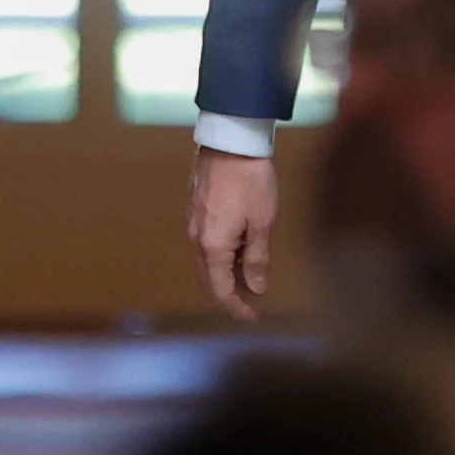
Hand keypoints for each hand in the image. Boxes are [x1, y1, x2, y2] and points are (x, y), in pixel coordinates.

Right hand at [188, 148, 279, 317]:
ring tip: (251, 269)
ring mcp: (192, 222)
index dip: (237, 307)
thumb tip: (255, 288)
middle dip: (230, 291)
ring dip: (226, 270)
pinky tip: (240, 244)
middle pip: (209, 277)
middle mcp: (196, 238)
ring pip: (206, 259)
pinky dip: (221, 252)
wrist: (230, 139)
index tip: (252, 316)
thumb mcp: (262, 222)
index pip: (220, 290)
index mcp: (212, 246)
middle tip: (253, 297)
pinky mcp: (194, 207)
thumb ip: (257, 258)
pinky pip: (205, 241)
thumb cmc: (250, 179)